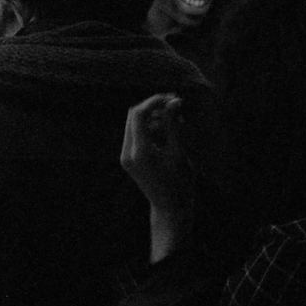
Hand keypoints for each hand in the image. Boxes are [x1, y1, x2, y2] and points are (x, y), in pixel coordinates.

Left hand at [121, 93, 185, 213]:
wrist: (170, 207)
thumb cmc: (179, 182)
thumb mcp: (179, 151)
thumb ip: (174, 125)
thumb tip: (174, 101)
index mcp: (139, 152)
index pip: (138, 114)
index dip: (154, 102)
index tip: (172, 98)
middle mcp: (127, 153)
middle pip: (133, 116)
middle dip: (153, 108)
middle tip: (174, 105)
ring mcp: (125, 156)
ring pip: (135, 124)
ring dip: (154, 118)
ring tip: (176, 120)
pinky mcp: (128, 158)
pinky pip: (136, 135)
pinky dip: (150, 128)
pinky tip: (168, 130)